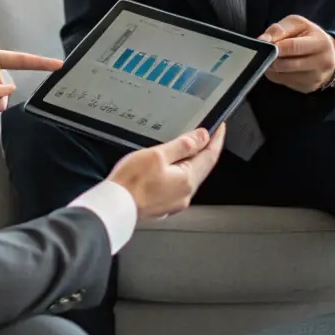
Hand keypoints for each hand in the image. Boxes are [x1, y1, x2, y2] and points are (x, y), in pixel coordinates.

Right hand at [107, 126, 224, 220]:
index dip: (216, 139)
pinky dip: (182, 172)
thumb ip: (182, 145)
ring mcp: (175, 202)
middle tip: (210, 134)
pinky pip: (179, 185)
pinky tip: (174, 166)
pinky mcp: (163, 205)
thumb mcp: (158, 155)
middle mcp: (185, 193)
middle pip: (203, 167)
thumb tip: (202, 137)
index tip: (219, 127)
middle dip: (207, 149)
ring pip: (191, 176)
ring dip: (194, 161)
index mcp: (187, 179)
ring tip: (193, 147)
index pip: (210, 155)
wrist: (115, 206)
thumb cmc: (131, 182)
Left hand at [259, 15, 334, 93]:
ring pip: (283, 76)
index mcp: (321, 43)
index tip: (266, 44)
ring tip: (275, 57)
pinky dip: (277, 75)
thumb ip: (279, 29)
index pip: (293, 47)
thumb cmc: (308, 35)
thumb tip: (263, 40)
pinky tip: (280, 66)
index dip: (276, 46)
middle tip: (268, 51)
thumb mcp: (297, 24)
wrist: (327, 53)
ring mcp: (316, 78)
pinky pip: (284, 82)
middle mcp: (322, 63)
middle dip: (272, 58)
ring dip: (273, 67)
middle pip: (286, 65)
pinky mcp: (308, 87)